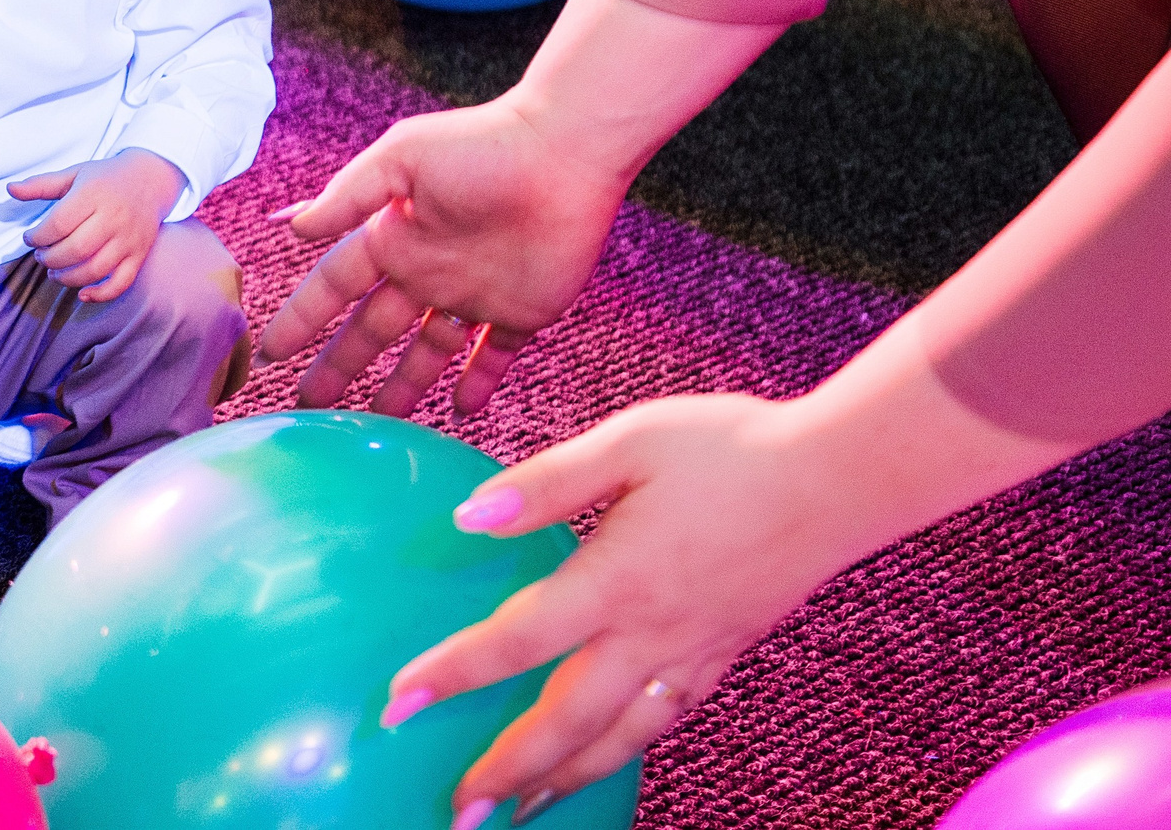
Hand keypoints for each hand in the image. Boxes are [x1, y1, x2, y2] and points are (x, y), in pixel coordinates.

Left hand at [8, 149, 184, 302]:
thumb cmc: (106, 178)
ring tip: (54, 272)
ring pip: (95, 269)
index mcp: (93, 194)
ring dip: (68, 278)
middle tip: (40, 256)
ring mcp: (128, 239)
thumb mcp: (74, 174)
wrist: (152, 178)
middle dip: (50, 259)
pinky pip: (121, 282)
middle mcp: (113, 217)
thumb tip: (10, 189)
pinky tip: (82, 294)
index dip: (37, 236)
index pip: (59, 223)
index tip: (28, 238)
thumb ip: (41, 184)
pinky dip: (101, 294)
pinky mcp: (139, 254)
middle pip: (75, 249)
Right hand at [259, 91, 628, 417]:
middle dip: (339, 365)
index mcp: (392, 235)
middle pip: (372, 330)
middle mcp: (426, 270)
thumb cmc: (481, 144)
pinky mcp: (521, 311)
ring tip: (374, 423)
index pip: (333, 287)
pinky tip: (460, 413)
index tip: (268, 355)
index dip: (300, 320)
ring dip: (402, 387)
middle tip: (308, 405)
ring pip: (427, 353)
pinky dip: (478, 384)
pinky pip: (494, 357)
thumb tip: (293, 229)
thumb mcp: (401, 158)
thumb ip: (347, 196)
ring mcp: (472, 294)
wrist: (566, 152)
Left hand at [385, 395, 869, 824]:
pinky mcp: (722, 655)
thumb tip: (470, 515)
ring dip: (564, 781)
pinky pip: (664, 721)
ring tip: (520, 812)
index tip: (398, 701)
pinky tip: (604, 757)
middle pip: (567, 722)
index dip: (452, 673)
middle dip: (508, 772)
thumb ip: (547, 482)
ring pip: (619, 740)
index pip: (517, 641)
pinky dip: (625, 752)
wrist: (838, 478)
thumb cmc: (729, 449)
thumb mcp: (629, 443)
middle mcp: (652, 633)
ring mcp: (692, 653)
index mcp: (616, 580)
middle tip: (460, 813)